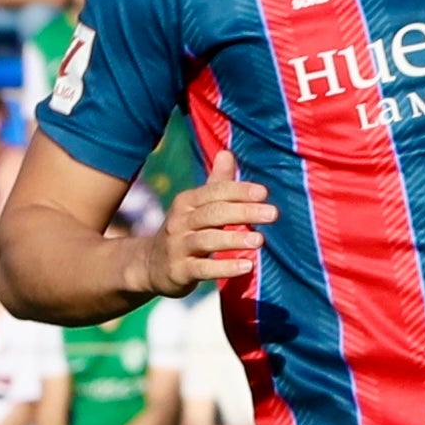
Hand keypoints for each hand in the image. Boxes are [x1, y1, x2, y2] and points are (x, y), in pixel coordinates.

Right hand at [146, 176, 274, 291]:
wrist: (151, 265)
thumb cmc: (186, 230)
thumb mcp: (197, 206)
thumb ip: (216, 183)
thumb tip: (227, 153)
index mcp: (187, 202)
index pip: (214, 192)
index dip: (238, 191)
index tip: (264, 193)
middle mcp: (179, 221)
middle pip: (213, 213)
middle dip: (243, 211)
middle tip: (273, 213)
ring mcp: (178, 247)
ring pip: (207, 240)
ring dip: (234, 239)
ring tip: (260, 240)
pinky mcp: (179, 271)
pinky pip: (203, 269)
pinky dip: (224, 267)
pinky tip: (247, 266)